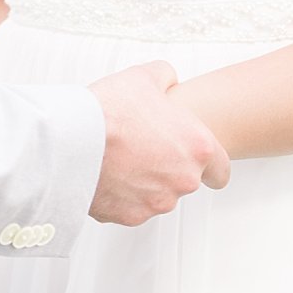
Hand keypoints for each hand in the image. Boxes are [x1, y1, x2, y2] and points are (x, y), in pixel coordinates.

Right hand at [86, 60, 228, 225]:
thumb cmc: (109, 109)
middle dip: (167, 167)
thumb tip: (168, 80)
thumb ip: (165, 77)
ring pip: (159, 195)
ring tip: (119, 158)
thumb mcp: (143, 76)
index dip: (209, 165)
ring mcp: (158, 201)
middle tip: (141, 147)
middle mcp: (184, 180)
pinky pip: (132, 206)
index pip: (221, 171)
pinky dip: (122, 194)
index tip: (195, 160)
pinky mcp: (131, 216)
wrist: (72, 140)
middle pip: (185, 180)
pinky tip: (105, 173)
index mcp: (197, 147)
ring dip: (145, 181)